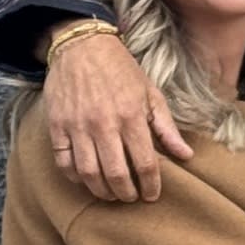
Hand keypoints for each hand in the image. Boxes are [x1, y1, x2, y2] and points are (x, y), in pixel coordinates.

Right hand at [45, 29, 190, 203]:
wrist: (82, 46)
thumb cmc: (121, 70)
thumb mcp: (151, 94)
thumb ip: (167, 127)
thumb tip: (186, 155)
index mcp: (132, 116)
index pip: (145, 163)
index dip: (151, 186)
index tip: (152, 195)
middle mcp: (104, 124)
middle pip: (116, 174)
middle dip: (126, 194)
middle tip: (131, 197)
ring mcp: (78, 126)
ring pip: (89, 173)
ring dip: (101, 191)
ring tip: (111, 194)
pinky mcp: (57, 126)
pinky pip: (63, 162)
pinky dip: (74, 177)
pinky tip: (85, 179)